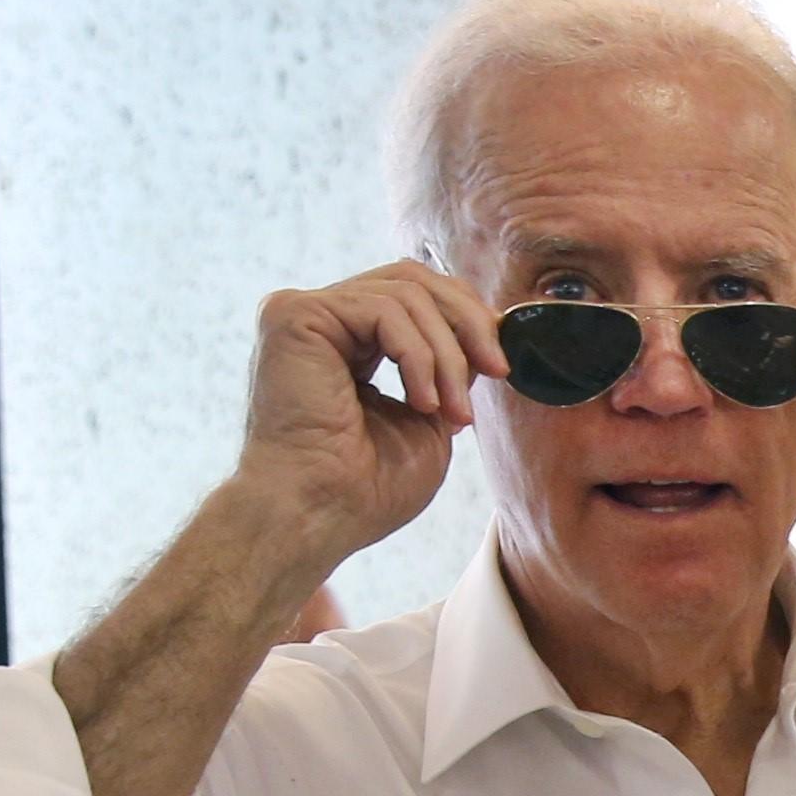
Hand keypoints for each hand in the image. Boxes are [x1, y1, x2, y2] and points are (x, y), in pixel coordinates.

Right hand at [225, 264, 497, 577]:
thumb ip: (448, 370)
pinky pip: (383, 308)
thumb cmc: (365, 488)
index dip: (466, 317)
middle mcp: (321, 319)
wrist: (317, 516)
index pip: (415, 295)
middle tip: (498, 370)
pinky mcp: (294, 314)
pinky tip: (422, 403)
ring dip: (447, 355)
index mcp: (347, 341)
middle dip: (468, 322)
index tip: (501, 365)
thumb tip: (483, 333)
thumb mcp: (428, 419)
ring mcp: (302, 312)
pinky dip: (418, 354)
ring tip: (452, 413)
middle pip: (412, 279)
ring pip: (406, 293)